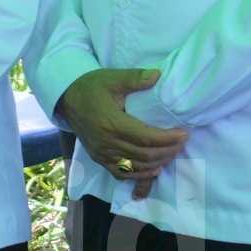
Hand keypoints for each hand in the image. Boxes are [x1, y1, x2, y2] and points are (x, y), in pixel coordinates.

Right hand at [57, 68, 188, 199]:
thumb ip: (135, 78)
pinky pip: (121, 173)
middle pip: (144, 155)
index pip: (146, 138)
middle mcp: (106, 142)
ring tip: (172, 152)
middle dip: (167, 151)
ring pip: (136, 166)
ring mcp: (101, 153)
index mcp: (111, 123)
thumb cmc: (91, 87)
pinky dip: (140, 174)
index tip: (184, 134)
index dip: (168, 139)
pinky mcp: (98, 158)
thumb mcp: (112, 78)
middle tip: (181, 143)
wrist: (66, 99)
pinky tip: (153, 168)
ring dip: (157, 162)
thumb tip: (157, 76)